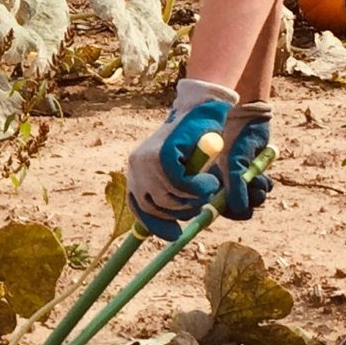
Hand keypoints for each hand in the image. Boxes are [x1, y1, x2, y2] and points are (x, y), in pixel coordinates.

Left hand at [122, 79, 229, 237]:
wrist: (202, 110)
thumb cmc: (195, 142)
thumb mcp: (179, 171)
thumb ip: (171, 192)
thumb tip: (170, 228)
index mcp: (136, 171)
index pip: (138, 208)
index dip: (156, 225)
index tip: (174, 235)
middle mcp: (136, 166)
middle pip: (154, 208)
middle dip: (181, 212)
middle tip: (201, 202)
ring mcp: (147, 160)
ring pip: (170, 199)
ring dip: (194, 199)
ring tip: (207, 186)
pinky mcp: (164, 154)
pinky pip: (182, 185)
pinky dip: (199, 187)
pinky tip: (209, 180)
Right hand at [219, 98, 273, 221]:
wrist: (250, 114)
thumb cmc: (237, 135)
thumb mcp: (235, 162)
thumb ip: (236, 187)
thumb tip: (241, 209)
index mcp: (210, 178)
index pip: (217, 206)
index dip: (230, 210)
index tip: (242, 210)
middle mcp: (221, 180)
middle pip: (235, 206)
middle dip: (248, 202)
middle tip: (257, 193)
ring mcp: (237, 176)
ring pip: (249, 198)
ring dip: (259, 193)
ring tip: (262, 180)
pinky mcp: (250, 171)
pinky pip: (259, 188)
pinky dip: (264, 185)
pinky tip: (265, 176)